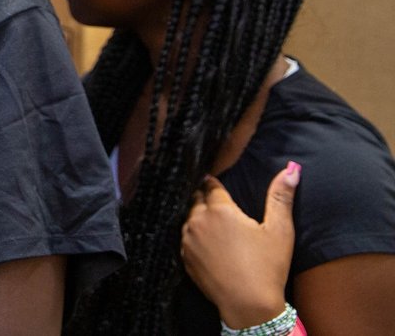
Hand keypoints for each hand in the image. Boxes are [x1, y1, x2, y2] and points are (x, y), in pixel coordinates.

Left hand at [181, 163, 298, 327]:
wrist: (249, 306)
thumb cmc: (268, 268)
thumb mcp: (279, 230)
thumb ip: (281, 196)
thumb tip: (292, 168)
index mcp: (219, 210)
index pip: (210, 185)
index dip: (215, 183)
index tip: (216, 182)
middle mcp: (197, 220)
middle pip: (196, 199)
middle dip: (205, 198)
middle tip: (217, 203)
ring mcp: (187, 239)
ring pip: (188, 217)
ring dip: (198, 216)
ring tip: (212, 222)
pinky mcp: (183, 257)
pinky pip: (185, 237)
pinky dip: (194, 235)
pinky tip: (207, 242)